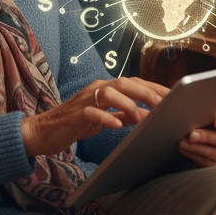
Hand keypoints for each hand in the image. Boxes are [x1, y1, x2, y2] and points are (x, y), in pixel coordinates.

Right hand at [20, 77, 168, 158]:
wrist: (42, 131)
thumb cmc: (74, 124)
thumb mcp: (103, 118)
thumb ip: (123, 114)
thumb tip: (147, 114)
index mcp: (105, 89)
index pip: (134, 83)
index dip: (153, 87)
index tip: (173, 95)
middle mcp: (96, 89)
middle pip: (125, 83)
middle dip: (147, 92)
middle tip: (165, 103)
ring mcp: (85, 100)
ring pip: (109, 93)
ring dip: (127, 103)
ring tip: (141, 116)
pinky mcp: (75, 114)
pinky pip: (92, 112)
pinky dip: (105, 117)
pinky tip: (116, 126)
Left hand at [177, 111, 215, 167]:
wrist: (207, 139)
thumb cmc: (208, 120)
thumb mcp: (210, 112)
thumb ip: (206, 106)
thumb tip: (186, 96)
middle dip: (207, 136)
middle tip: (191, 133)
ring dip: (197, 147)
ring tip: (183, 141)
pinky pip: (210, 165)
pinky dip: (195, 156)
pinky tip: (184, 149)